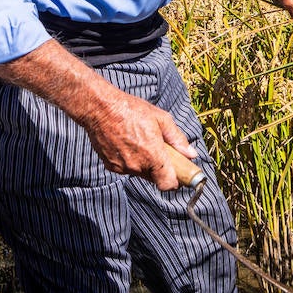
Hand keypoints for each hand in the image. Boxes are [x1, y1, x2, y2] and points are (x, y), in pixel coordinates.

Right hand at [80, 86, 197, 190]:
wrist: (100, 108)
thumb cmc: (132, 110)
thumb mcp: (162, 119)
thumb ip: (178, 139)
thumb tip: (191, 154)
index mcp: (153, 156)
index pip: (167, 184)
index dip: (175, 182)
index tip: (177, 174)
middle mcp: (137, 166)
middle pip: (155, 178)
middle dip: (160, 169)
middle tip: (160, 152)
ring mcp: (122, 167)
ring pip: (140, 173)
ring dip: (145, 164)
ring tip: (141, 142)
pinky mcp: (110, 165)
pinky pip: (126, 168)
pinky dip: (131, 161)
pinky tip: (128, 144)